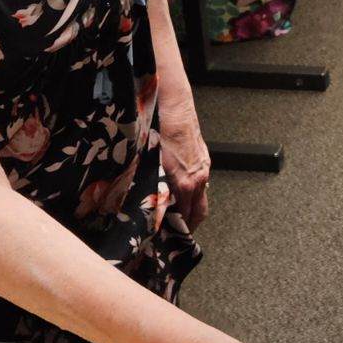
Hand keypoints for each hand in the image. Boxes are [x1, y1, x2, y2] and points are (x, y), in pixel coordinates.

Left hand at [157, 75, 209, 229]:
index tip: (166, 240)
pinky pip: (200, 181)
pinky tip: (176, 188)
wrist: (172, 102)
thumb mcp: (148, 163)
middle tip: (173, 235)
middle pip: (199, 213)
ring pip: (200, 196)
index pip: (187, 218)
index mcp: (186, 183)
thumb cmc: (157, 130)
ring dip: (189, 208)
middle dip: (188, 226)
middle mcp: (199, 177)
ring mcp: (203, 166)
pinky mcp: (202, 155)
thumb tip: (139, 206)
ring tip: (173, 214)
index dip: (177, 232)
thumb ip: (150, 187)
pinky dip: (191, 191)